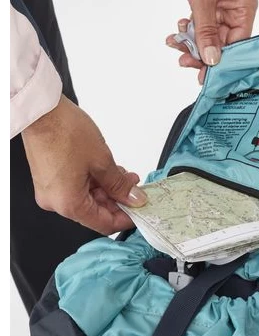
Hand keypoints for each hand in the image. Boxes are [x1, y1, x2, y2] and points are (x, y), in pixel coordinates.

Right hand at [21, 95, 147, 234]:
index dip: (126, 219)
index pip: (104, 224)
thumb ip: (120, 186)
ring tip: (126, 177)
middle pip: (96, 212)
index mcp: (69, 204)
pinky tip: (111, 173)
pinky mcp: (51, 180)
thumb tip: (134, 199)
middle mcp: (57, 202)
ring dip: (110, 190)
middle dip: (119, 200)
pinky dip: (96, 183)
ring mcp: (52, 192)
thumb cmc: (64, 132)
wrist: (41, 111)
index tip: (141, 212)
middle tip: (136, 190)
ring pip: (89, 199)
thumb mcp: (102, 162)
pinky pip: (78, 189)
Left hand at [167, 0, 257, 82]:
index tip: (208, 74)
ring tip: (176, 44)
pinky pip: (200, 28)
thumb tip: (212, 59)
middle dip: (202, 52)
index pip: (238, 44)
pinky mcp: (207, 7)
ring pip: (208, 38)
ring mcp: (221, 10)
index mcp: (244, 7)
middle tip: (186, 61)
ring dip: (191, 43)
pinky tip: (177, 32)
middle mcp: (235, 11)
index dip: (223, 60)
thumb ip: (206, 31)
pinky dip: (188, 32)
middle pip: (223, 44)